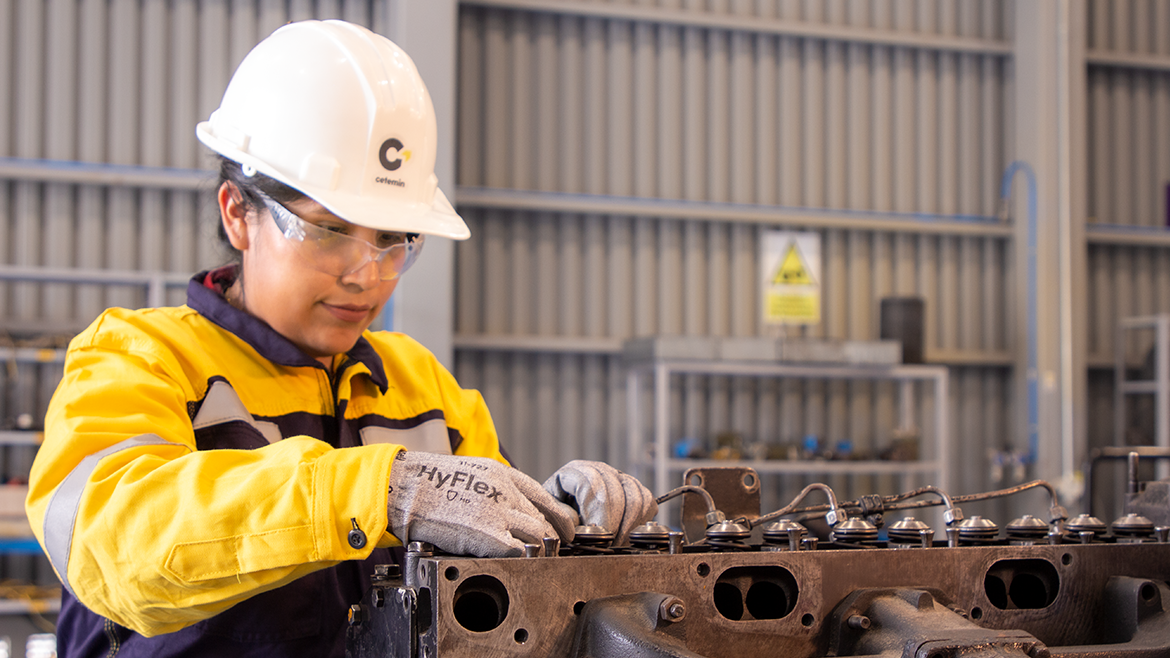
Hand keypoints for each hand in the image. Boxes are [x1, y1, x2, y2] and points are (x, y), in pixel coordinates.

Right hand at [387, 451, 576, 556]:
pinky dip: (521, 559)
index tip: (566, 530)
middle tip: (550, 554)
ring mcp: (497, 510)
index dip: (559, 517)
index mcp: (503, 474)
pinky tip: (516, 565)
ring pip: (538, 535)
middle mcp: (506, 489)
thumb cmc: (430, 486)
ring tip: (535, 563)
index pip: (545, 497)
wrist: (405, 487)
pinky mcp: (485, 533)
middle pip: (544, 519)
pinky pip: (518, 551)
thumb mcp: (471, 475)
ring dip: (539, 551)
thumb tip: (513, 512)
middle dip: (550, 538)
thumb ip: (495, 490)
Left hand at [543, 460, 657, 544]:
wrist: (563, 516)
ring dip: (629, 527)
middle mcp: (599, 470)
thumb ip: (559, 517)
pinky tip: (627, 534)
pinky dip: (641, 522)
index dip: (599, 513)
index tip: (600, 536)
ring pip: (636, 498)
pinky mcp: (633, 489)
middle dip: (615, 525)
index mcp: (575, 472)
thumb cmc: (554, 517)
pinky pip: (647, 502)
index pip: (593, 484)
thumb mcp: (548, 515)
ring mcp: (618, 477)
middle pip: (617, 493)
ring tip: (617, 544)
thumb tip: (577, 523)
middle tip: (609, 547)